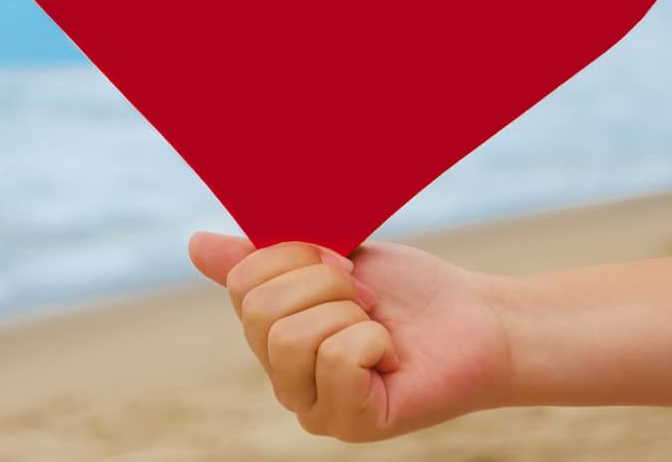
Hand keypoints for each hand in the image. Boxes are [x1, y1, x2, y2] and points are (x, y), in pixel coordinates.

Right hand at [188, 232, 513, 440]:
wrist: (476, 319)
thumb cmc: (407, 292)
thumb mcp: (330, 257)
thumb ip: (265, 255)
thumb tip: (194, 246)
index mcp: (269, 333)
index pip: (241, 282)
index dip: (294, 255)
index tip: (341, 259)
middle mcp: (281, 377)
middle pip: (261, 311)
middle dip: (325, 283)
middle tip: (366, 295)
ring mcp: (313, 407)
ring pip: (294, 337)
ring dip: (351, 313)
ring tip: (378, 325)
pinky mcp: (352, 424)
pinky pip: (338, 361)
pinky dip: (373, 341)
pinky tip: (391, 353)